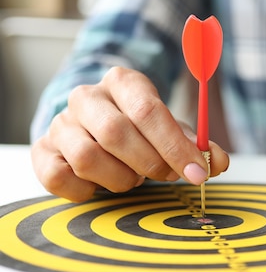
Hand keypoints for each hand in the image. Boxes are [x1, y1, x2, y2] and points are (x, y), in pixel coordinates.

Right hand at [31, 66, 229, 201]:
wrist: (94, 127)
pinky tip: (102, 184)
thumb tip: (217, 162)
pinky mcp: (42, 150)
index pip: (148, 110)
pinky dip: (87, 189)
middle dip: (150, 163)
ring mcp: (60, 123)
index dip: (175, 145)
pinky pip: (59, 177)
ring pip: (87, 157)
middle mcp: (87, 97)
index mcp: (123, 82)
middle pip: (116, 133)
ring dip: (120, 177)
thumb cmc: (140, 131)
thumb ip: (196, 145)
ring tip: (133, 176)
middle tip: (167, 175)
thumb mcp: (172, 130)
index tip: (197, 172)